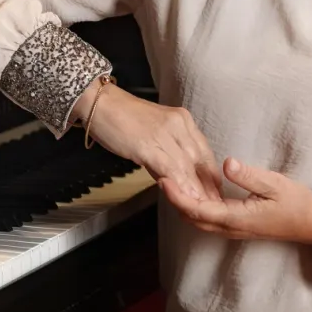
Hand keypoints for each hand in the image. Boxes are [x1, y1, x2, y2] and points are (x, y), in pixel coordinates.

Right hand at [74, 82, 222, 200]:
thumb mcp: (152, 133)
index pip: (204, 152)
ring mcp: (164, 132)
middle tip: (212, 207)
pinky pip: (169, 167)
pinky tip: (182, 197)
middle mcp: (178, 123)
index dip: (211, 176)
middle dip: (207, 187)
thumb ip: (166, 154)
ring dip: (195, 190)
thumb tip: (177, 178)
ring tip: (200, 209)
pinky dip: (179, 184)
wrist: (97, 102)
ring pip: (187, 166)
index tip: (214, 194)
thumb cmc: (120, 117)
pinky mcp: (148, 143)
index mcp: (182, 119)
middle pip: (200, 160)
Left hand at [159, 157, 311, 245]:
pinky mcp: (236, 225)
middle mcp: (230, 227)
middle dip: (174, 200)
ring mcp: (233, 229)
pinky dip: (195, 206)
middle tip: (161, 176)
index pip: (198, 210)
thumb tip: (227, 163)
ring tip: (172, 181)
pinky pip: (208, 219)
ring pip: (199, 221)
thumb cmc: (296, 203)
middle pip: (192, 218)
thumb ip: (249, 176)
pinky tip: (193, 190)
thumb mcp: (275, 184)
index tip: (163, 180)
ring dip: (183, 204)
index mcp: (236, 218)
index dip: (177, 196)